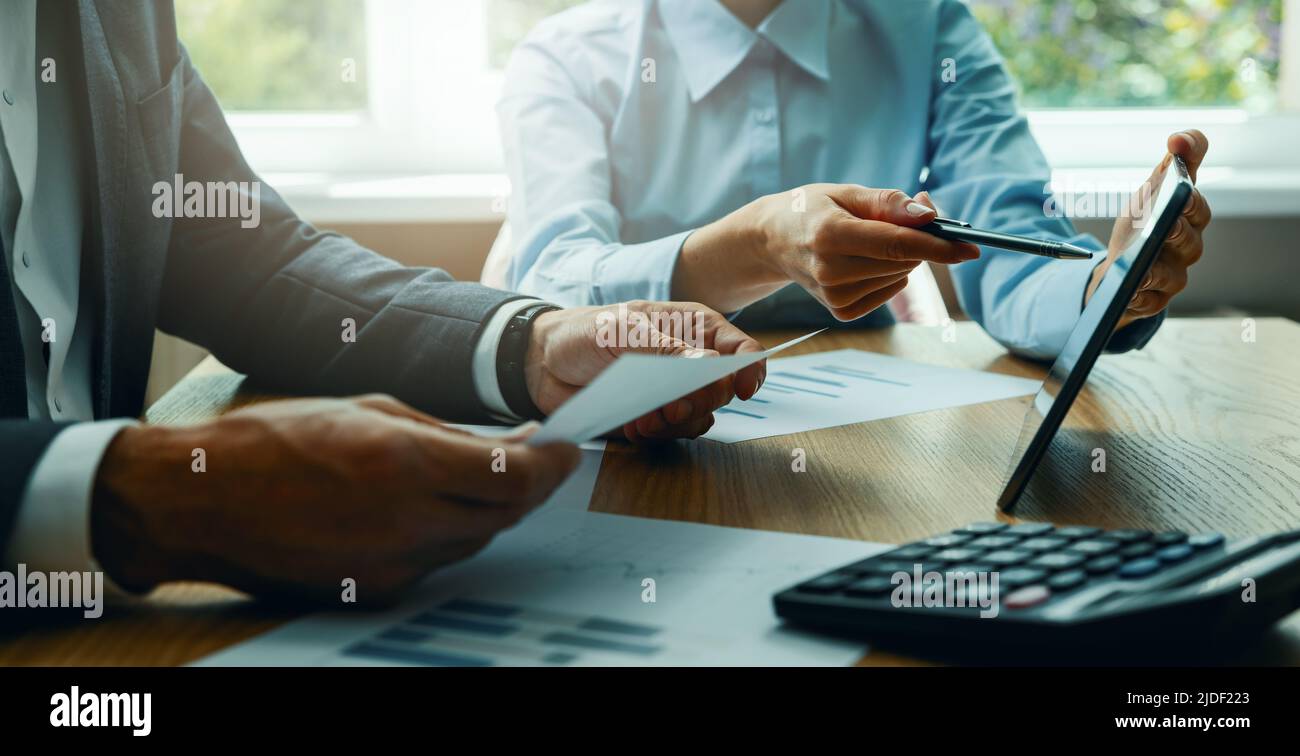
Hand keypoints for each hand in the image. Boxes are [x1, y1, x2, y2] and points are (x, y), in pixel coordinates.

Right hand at [91, 395, 579, 601]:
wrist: (201, 502)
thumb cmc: (276, 441)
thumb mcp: (369, 410)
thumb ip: (446, 434)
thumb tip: (506, 449)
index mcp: (403, 464)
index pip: (514, 480)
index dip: (552, 467)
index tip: (566, 451)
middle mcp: (405, 522)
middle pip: (504, 515)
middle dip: (527, 487)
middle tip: (532, 460)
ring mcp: (390, 565)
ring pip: (473, 541)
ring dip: (486, 511)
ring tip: (469, 478)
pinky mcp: (374, 591)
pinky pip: (435, 561)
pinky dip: (444, 534)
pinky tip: (424, 507)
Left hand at [524, 301, 765, 441]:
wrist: (543, 362)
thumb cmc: (586, 332)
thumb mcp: (625, 332)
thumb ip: (667, 349)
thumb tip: (709, 361)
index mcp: (693, 329)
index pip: (741, 349)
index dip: (750, 370)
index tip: (740, 390)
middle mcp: (691, 361)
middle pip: (722, 391)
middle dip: (699, 402)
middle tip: (671, 406)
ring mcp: (674, 391)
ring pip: (702, 418)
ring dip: (675, 424)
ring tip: (643, 418)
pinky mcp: (655, 417)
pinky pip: (674, 434)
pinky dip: (658, 435)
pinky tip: (633, 426)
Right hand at [673, 184, 979, 318]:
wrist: (772, 241)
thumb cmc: (813, 210)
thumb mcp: (847, 193)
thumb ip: (889, 203)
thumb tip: (929, 215)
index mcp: (830, 234)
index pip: (896, 244)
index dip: (938, 245)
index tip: (971, 247)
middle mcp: (830, 270)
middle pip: (904, 260)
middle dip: (918, 239)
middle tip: (903, 217)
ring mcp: (834, 296)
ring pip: (901, 275)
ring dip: (900, 256)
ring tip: (867, 239)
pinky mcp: (841, 311)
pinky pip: (890, 289)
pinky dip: (888, 273)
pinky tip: (861, 262)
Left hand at [1089, 130, 1210, 330]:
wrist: (1120, 271)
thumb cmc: (1140, 228)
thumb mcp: (1146, 196)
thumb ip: (1166, 169)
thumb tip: (1178, 139)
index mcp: (1187, 217)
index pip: (1196, 202)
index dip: (1190, 199)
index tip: (1182, 187)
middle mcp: (1188, 246)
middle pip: (1189, 238)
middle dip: (1178, 230)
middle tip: (1167, 224)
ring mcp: (1175, 275)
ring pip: (1172, 274)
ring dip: (1156, 269)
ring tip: (1140, 268)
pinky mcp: (1156, 301)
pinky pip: (1151, 301)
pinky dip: (1139, 296)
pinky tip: (1129, 292)